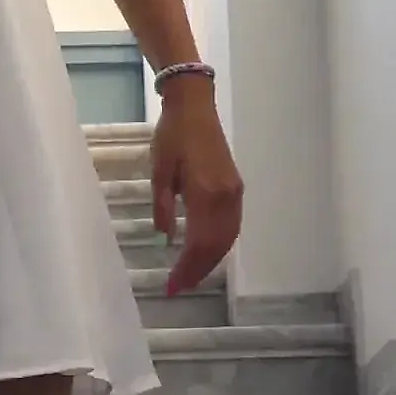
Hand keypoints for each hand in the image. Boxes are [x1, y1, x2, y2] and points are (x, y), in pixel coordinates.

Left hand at [150, 84, 242, 295]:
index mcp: (204, 192)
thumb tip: (166, 239)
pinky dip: (220, 244)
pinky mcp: (236, 187)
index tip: (172, 285)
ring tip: (191, 276)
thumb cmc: (171, 136)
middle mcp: (225, 196)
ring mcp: (234, 192)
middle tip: (179, 287)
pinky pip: (232, 225)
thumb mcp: (159, 172)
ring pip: (228, 238)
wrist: (194, 107)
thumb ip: (163, 207)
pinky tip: (207, 252)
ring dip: (211, 260)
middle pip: (216, 245)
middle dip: (198, 269)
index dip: (187, 267)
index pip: (198, 242)